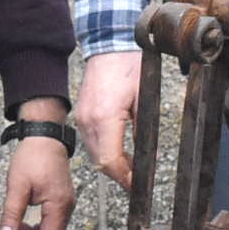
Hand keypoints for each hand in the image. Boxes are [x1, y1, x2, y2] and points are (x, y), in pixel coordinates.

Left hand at [0, 104, 77, 229]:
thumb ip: (11, 214)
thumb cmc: (33, 157)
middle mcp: (65, 208)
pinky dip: (35, 229)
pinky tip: (21, 229)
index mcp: (58, 206)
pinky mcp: (58, 199)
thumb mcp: (17, 186)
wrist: (44, 135)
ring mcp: (63, 204)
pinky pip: (48, 222)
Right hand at [78, 49, 143, 190]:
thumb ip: (144, 130)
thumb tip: (146, 156)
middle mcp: (89, 121)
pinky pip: (90, 142)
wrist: (109, 43)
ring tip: (129, 169)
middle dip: (119, 175)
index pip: (111, 160)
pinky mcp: (82, 115)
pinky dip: (103, 152)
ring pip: (94, 155)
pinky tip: (118, 152)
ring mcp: (82, 118)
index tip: (136, 186)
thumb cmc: (129, 65)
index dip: (124, 178)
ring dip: (111, 164)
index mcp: (105, 117)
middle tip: (136, 182)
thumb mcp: (145, 98)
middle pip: (100, 162)